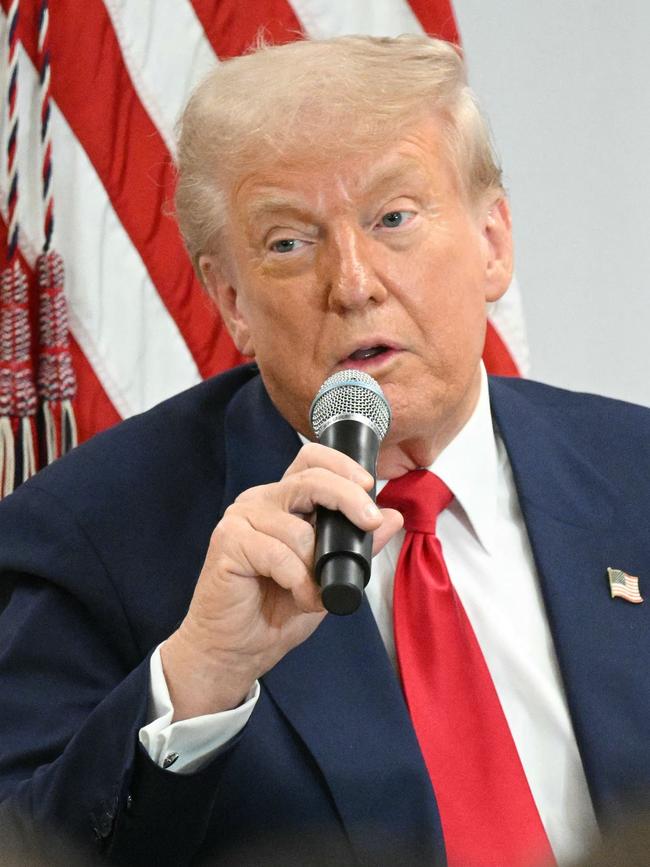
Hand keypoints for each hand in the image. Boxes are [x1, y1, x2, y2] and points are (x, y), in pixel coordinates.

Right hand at [161, 443, 402, 719]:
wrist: (236, 648)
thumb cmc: (276, 610)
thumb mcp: (329, 576)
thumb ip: (357, 546)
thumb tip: (392, 517)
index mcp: (283, 501)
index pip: (311, 460)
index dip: (342, 465)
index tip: (368, 486)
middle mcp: (260, 501)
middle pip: (310, 479)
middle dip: (347, 499)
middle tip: (369, 523)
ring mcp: (240, 519)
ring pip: (298, 530)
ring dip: (317, 569)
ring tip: (313, 595)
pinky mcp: (227, 542)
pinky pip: (279, 555)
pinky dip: (298, 581)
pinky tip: (299, 598)